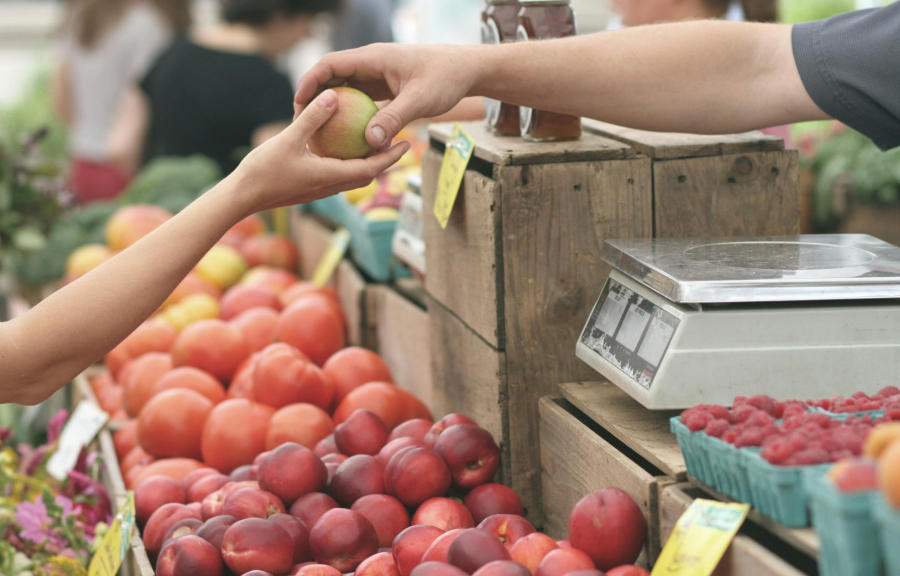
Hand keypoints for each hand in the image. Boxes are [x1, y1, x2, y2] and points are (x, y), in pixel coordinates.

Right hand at [233, 89, 409, 214]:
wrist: (242, 197)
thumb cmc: (263, 170)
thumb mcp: (288, 139)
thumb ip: (312, 118)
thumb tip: (333, 95)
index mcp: (331, 177)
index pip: (371, 169)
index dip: (391, 157)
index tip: (407, 144)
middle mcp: (330, 186)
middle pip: (367, 174)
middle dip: (385, 160)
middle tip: (399, 141)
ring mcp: (319, 189)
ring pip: (352, 176)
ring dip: (367, 163)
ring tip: (375, 143)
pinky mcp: (309, 188)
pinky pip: (336, 175)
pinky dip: (346, 163)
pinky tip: (340, 147)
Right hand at [294, 44, 480, 148]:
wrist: (466, 70)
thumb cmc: (446, 78)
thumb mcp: (420, 100)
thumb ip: (394, 119)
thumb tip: (369, 142)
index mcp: (373, 58)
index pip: (330, 64)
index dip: (310, 82)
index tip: (298, 104)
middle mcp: (371, 64)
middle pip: (332, 77)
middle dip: (314, 97)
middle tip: (301, 123)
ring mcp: (377, 75)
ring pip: (345, 89)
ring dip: (331, 108)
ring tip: (318, 132)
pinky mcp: (385, 87)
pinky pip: (360, 100)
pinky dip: (350, 115)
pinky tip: (345, 137)